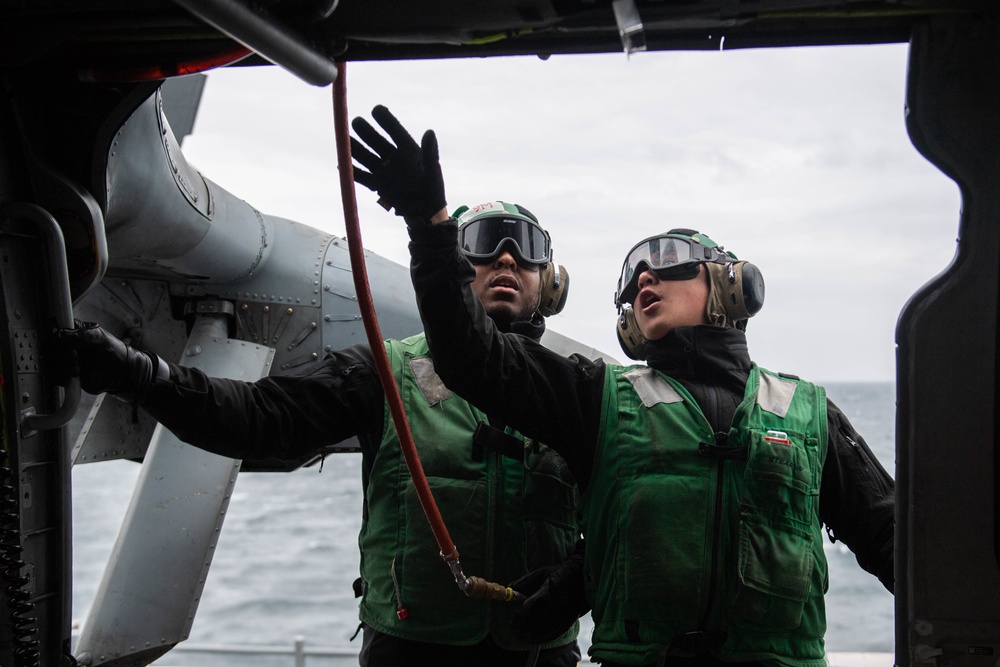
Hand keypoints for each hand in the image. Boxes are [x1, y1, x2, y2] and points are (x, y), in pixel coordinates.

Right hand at [51, 320, 155, 403]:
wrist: (120, 373)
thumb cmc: (113, 351)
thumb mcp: (99, 338)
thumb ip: (80, 335)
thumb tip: (59, 335)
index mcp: (73, 331)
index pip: (54, 328)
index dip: (52, 334)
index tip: (60, 340)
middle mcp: (66, 345)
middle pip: (48, 346)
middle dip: (60, 353)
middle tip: (75, 356)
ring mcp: (65, 359)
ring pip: (49, 361)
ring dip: (62, 366)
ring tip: (77, 369)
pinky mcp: (65, 373)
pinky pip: (53, 375)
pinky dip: (60, 377)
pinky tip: (72, 377)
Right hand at [351, 105, 445, 219]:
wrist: (424, 213)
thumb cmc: (433, 190)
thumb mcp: (433, 171)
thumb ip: (430, 152)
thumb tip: (430, 132)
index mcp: (408, 150)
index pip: (395, 131)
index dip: (386, 120)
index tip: (376, 109)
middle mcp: (393, 157)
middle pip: (376, 141)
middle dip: (365, 131)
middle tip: (355, 121)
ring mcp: (384, 171)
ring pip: (366, 156)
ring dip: (355, 148)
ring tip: (344, 139)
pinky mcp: (378, 185)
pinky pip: (362, 176)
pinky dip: (352, 171)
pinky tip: (341, 165)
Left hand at [509, 540, 589, 643]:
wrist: (584, 578)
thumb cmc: (560, 573)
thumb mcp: (542, 572)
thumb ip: (526, 581)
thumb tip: (509, 587)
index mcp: (555, 586)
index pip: (538, 601)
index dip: (524, 610)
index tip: (514, 612)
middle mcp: (563, 602)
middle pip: (540, 618)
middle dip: (523, 623)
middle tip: (512, 623)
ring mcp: (568, 613)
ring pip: (546, 629)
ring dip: (530, 633)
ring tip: (518, 632)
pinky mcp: (570, 621)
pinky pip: (554, 634)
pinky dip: (541, 638)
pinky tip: (531, 638)